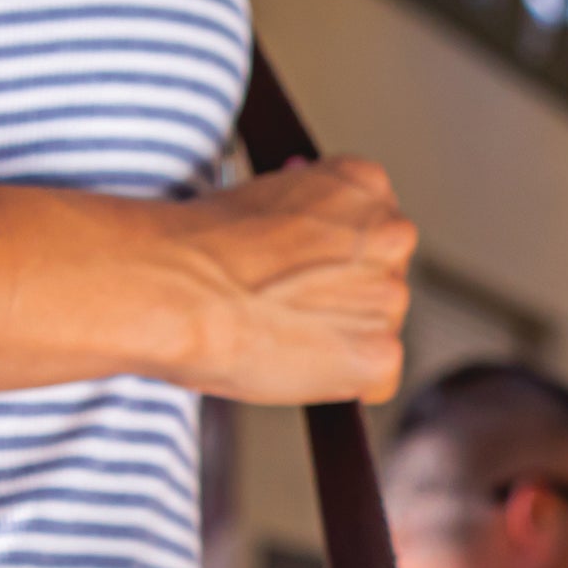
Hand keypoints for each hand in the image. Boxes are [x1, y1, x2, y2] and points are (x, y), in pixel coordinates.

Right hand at [152, 158, 413, 404]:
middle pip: (382, 280)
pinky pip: (376, 380)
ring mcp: (390, 296)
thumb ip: (305, 214)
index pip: (372, 230)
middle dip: (342, 298)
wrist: (176, 290)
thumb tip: (308, 221)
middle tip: (285, 306)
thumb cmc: (198, 247)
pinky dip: (342, 383)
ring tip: (280, 332)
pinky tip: (296, 364)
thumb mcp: (261, 197)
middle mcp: (390, 234)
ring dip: (340, 339)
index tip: (299, 269)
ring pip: (378, 330)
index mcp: (364, 184)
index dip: (330, 258)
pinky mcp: (378, 353)